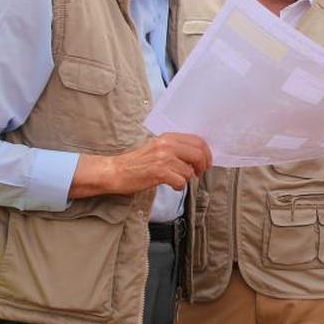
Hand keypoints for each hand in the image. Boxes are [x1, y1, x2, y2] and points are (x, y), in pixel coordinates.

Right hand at [70, 133, 211, 198]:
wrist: (116, 171)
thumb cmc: (136, 162)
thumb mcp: (157, 148)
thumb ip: (176, 148)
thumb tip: (198, 156)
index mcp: (168, 138)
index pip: (198, 141)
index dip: (207, 153)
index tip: (206, 162)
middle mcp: (167, 145)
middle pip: (198, 154)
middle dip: (202, 166)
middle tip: (198, 173)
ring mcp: (163, 158)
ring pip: (189, 171)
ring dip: (185, 178)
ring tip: (175, 179)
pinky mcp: (160, 172)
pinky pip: (181, 182)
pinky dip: (178, 186)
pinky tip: (170, 185)